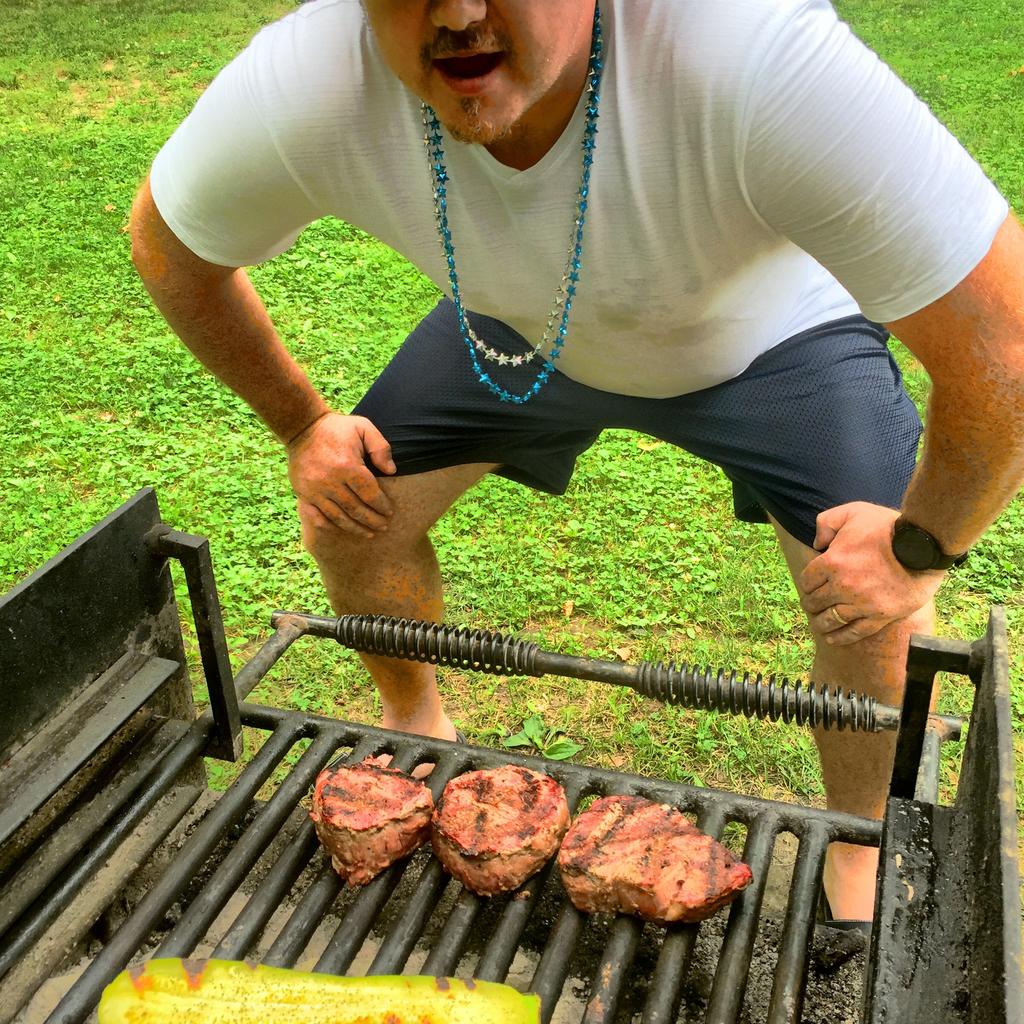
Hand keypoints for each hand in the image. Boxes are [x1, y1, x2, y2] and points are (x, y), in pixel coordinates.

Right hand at [287, 412, 396, 537]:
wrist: (302, 427)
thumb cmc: (337, 429)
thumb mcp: (363, 428)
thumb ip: (380, 447)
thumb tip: (392, 471)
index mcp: (347, 466)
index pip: (370, 494)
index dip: (381, 505)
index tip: (389, 512)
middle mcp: (330, 481)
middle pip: (356, 509)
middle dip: (372, 520)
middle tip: (383, 526)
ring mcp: (315, 490)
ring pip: (338, 517)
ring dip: (355, 528)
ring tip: (369, 533)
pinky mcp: (303, 493)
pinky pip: (317, 517)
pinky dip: (330, 526)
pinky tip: (341, 530)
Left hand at [798, 502, 943, 644]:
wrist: (924, 546)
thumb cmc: (888, 527)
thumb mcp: (853, 511)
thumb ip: (827, 522)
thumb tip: (817, 543)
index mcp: (832, 562)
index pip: (807, 581)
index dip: (807, 583)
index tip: (811, 585)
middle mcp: (843, 586)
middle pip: (815, 602)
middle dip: (811, 603)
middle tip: (813, 604)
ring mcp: (862, 603)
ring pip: (831, 620)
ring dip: (821, 623)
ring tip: (819, 623)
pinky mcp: (880, 616)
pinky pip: (855, 632)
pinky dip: (841, 637)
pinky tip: (832, 637)